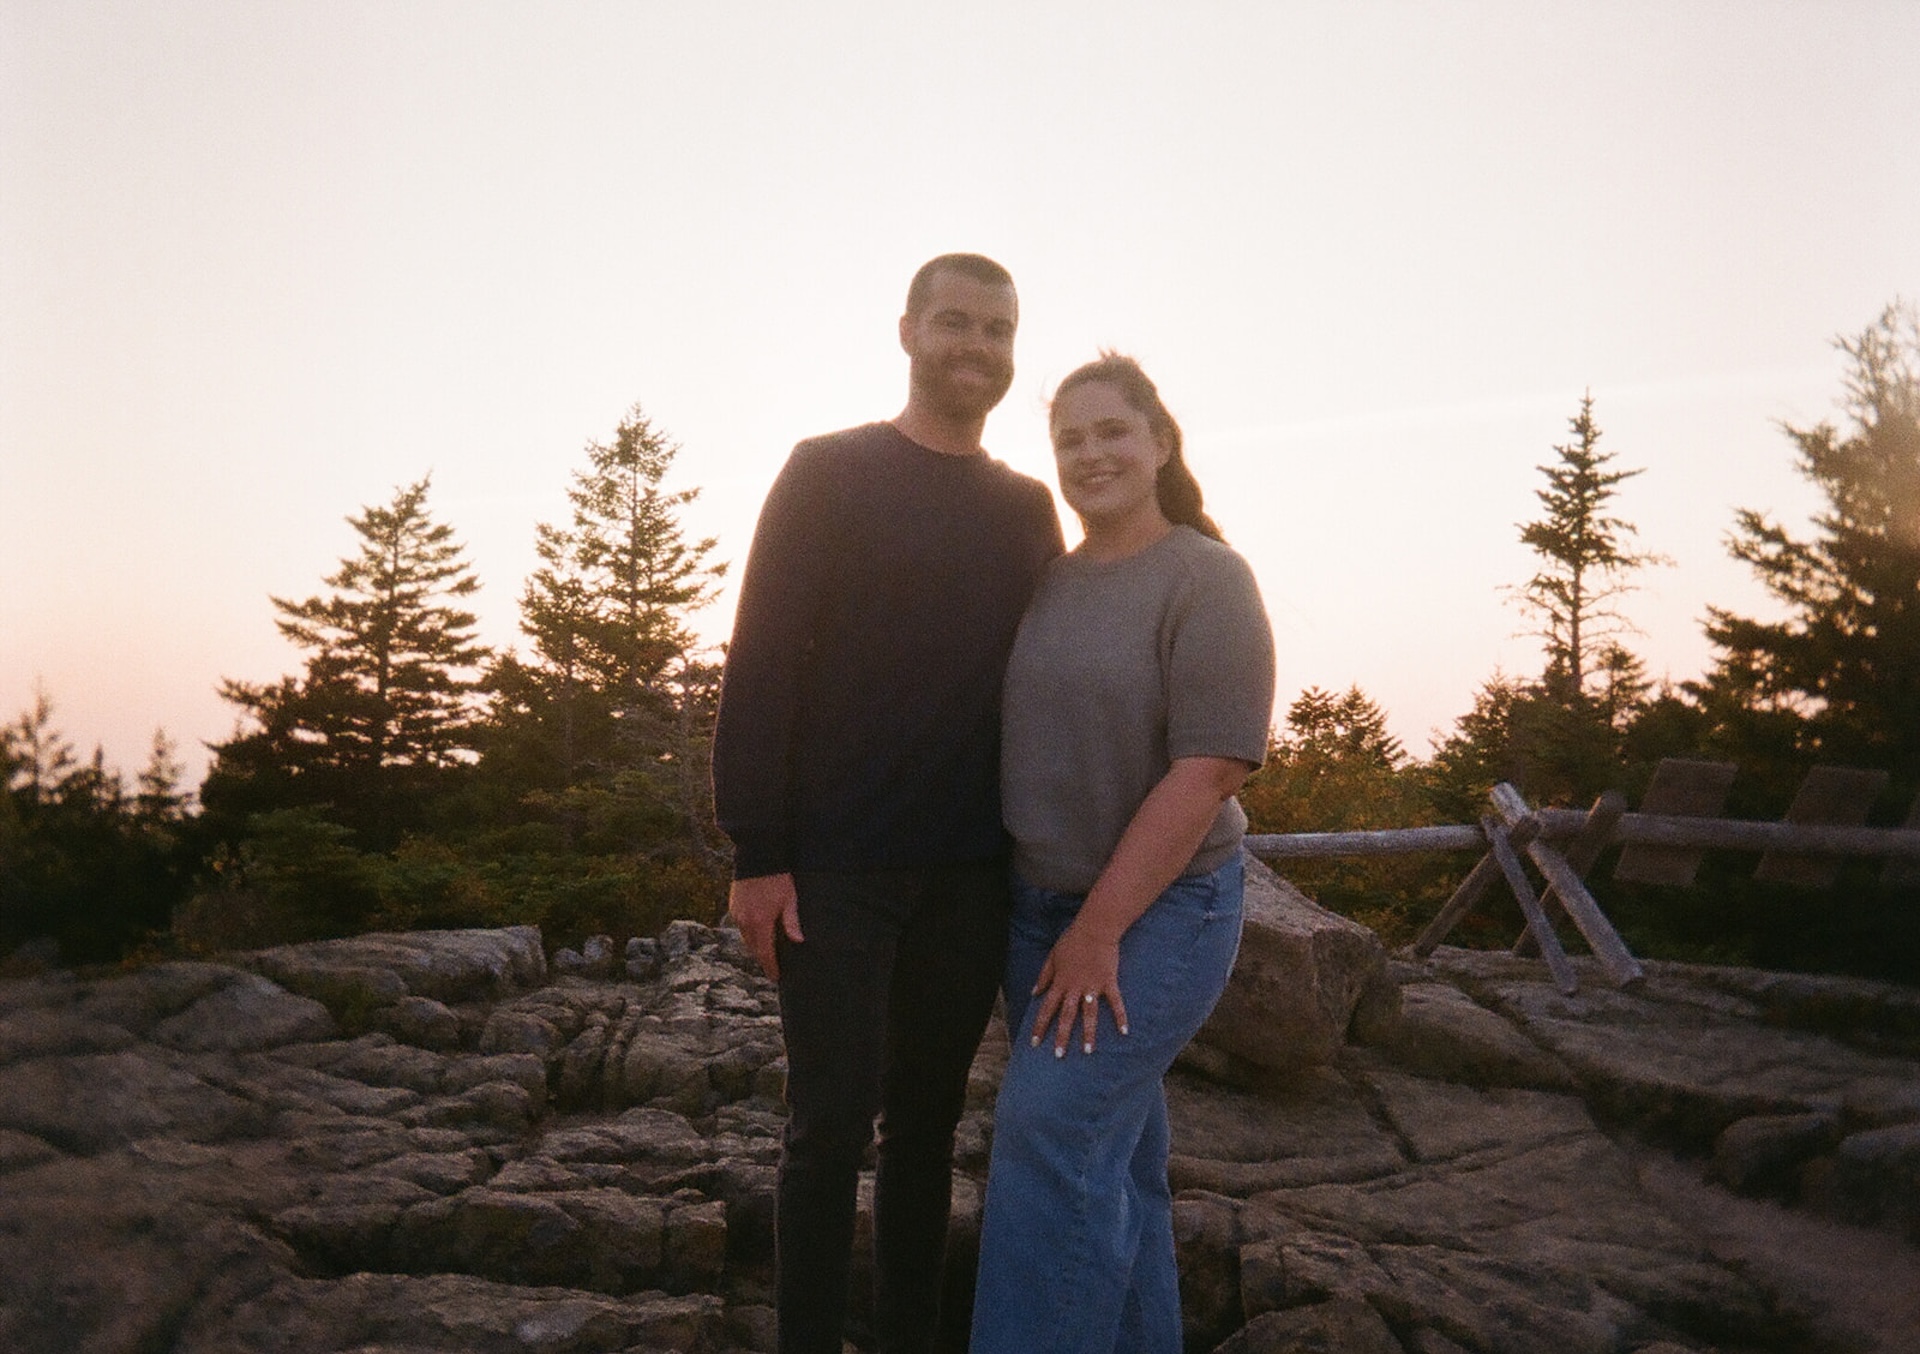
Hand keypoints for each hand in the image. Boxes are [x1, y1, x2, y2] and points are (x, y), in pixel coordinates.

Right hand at [729, 873, 802, 978]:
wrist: (758, 856)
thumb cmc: (778, 877)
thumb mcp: (790, 899)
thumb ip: (792, 921)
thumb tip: (798, 941)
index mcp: (760, 922)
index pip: (765, 953)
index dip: (771, 967)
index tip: (776, 977)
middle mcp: (745, 921)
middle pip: (754, 949)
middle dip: (763, 960)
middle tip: (773, 968)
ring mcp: (737, 914)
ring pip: (746, 939)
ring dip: (756, 947)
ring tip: (767, 953)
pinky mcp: (733, 906)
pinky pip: (741, 927)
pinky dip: (750, 934)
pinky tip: (759, 935)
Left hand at [1029, 920, 1129, 1056]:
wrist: (1095, 928)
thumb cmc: (1072, 940)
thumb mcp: (1052, 957)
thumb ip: (1044, 976)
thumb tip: (1034, 992)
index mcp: (1060, 982)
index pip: (1046, 1008)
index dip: (1040, 1026)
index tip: (1034, 1042)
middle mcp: (1075, 988)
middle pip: (1066, 1016)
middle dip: (1061, 1036)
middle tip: (1058, 1055)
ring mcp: (1093, 986)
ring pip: (1089, 1014)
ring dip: (1087, 1033)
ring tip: (1087, 1051)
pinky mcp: (1109, 982)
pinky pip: (1115, 1003)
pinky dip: (1120, 1017)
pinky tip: (1124, 1032)